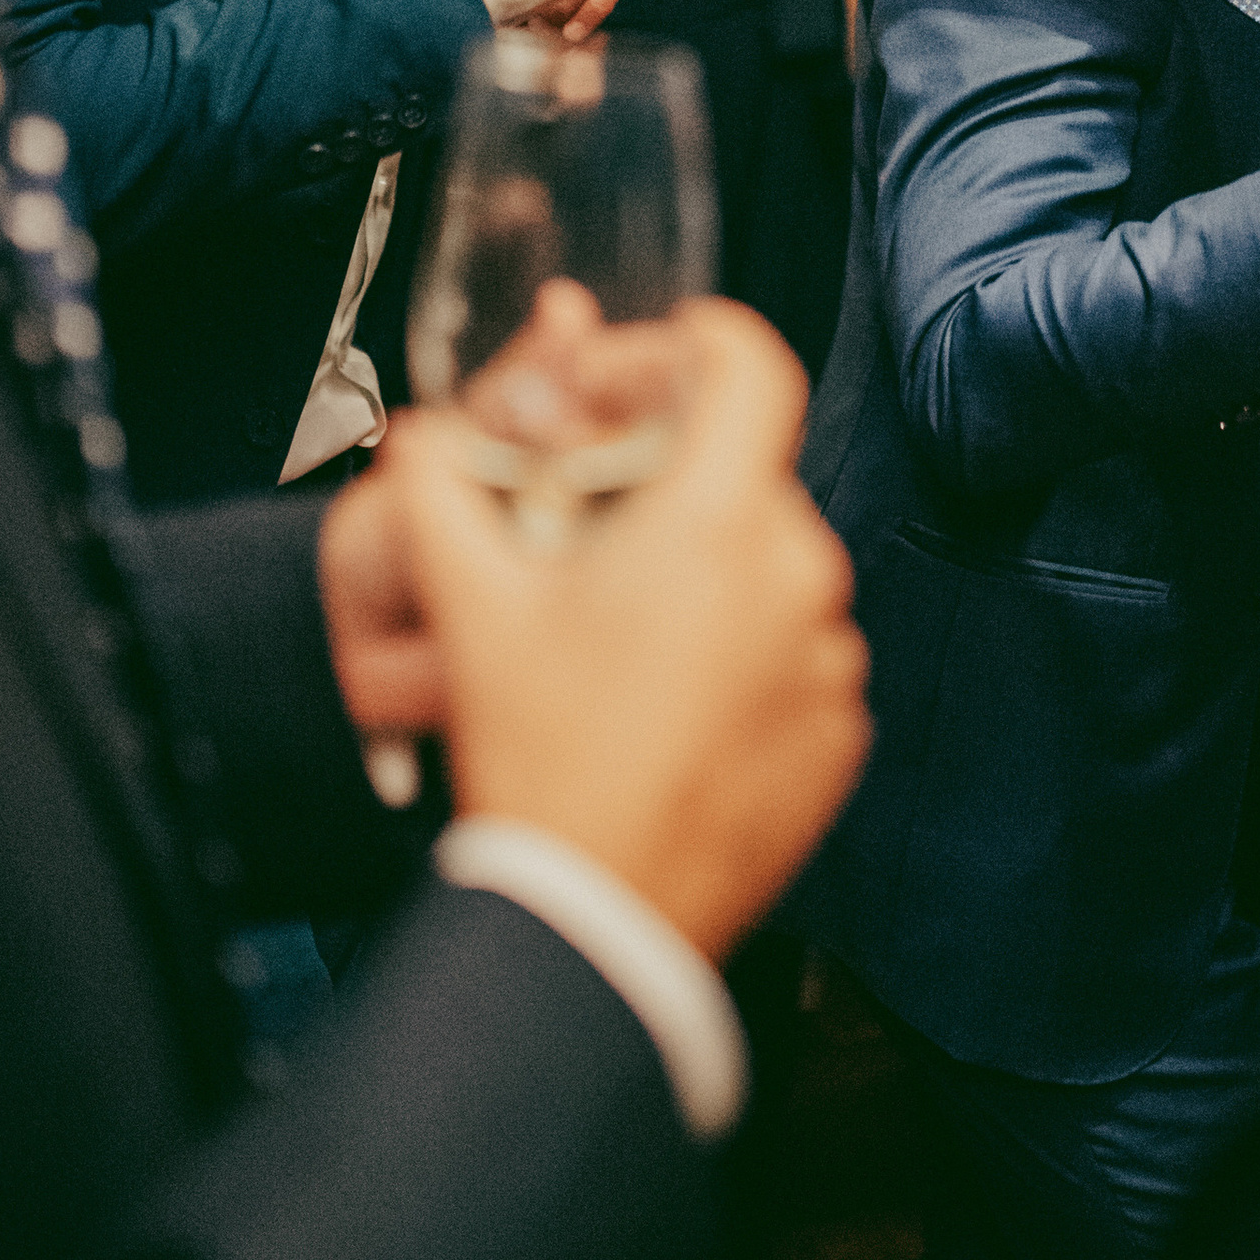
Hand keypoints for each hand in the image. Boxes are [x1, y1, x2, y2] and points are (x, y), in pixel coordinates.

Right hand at [324, 299, 870, 962]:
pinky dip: (741, 649)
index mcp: (720, 523)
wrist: (592, 918)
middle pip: (749, 473)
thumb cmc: (537, 753)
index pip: (755, 367)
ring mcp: (828, 660)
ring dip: (709, 566)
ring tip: (622, 617)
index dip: (704, 341)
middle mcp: (797, 578)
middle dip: (675, 475)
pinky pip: (794, 651)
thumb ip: (440, 489)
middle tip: (596, 512)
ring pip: (773, 565)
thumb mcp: (470, 607)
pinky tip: (665, 690)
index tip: (660, 358)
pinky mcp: (839, 732)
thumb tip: (420, 433)